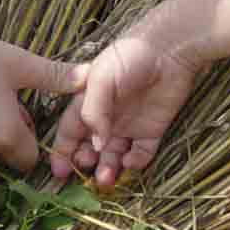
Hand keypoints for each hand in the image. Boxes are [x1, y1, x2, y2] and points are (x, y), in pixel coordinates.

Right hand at [49, 30, 196, 185]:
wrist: (170, 50)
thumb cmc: (129, 57)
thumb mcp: (101, 79)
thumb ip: (93, 111)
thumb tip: (96, 143)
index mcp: (88, 103)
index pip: (70, 132)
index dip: (62, 152)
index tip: (58, 172)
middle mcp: (107, 117)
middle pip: (91, 148)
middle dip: (86, 163)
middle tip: (87, 170)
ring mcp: (129, 125)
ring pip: (114, 156)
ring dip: (108, 169)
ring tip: (107, 179)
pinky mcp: (152, 130)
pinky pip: (141, 154)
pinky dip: (135, 162)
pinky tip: (130, 161)